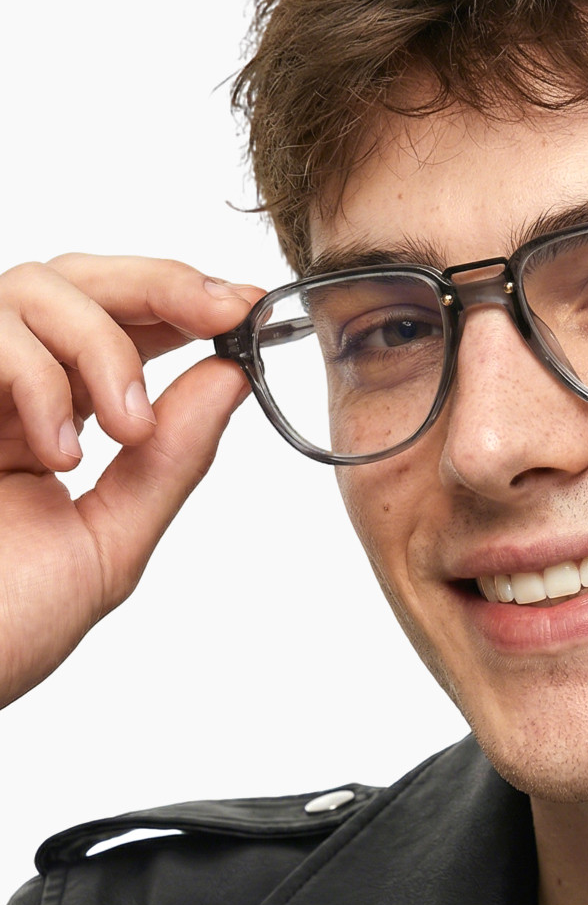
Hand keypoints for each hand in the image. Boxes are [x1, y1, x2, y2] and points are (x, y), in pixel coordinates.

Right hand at [0, 254, 261, 707]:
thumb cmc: (0, 624)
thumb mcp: (108, 541)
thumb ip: (171, 459)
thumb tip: (230, 381)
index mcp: (46, 422)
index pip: (119, 327)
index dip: (184, 302)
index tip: (246, 306)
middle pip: (78, 280)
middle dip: (163, 284)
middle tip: (224, 313)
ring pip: (34, 286)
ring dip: (103, 346)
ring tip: (126, 428)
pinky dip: (39, 377)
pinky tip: (59, 450)